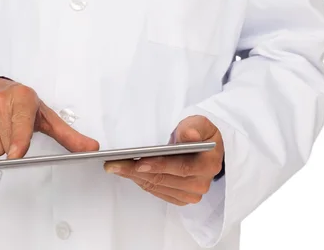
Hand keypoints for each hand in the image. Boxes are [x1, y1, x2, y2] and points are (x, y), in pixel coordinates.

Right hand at [0, 78, 99, 158]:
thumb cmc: (22, 105)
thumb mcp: (46, 117)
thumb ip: (69, 136)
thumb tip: (92, 149)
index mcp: (23, 97)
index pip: (20, 128)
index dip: (18, 143)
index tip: (16, 154)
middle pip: (5, 146)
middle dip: (11, 144)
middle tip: (12, 129)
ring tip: (0, 127)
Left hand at [104, 115, 223, 205]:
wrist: (203, 148)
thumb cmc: (199, 134)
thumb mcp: (199, 124)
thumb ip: (194, 127)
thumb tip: (190, 136)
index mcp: (209, 165)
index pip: (182, 168)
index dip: (159, 165)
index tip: (138, 162)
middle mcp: (201, 184)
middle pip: (164, 179)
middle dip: (136, 171)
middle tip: (114, 163)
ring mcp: (191, 194)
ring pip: (156, 186)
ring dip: (134, 177)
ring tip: (115, 166)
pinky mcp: (179, 198)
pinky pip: (156, 191)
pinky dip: (140, 181)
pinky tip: (126, 172)